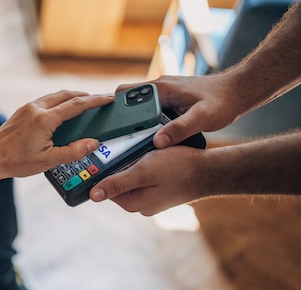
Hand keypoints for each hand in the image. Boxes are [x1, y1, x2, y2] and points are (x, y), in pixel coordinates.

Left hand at [0, 90, 114, 198]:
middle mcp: (36, 108)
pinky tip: (61, 110)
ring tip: (83, 103)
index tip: (108, 98)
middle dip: (85, 95)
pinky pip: (45, 100)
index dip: (95, 100)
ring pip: (55, 96)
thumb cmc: (16, 162)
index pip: (77, 104)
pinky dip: (58, 101)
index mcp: (44, 119)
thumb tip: (93, 143)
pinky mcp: (21, 111)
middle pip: (66, 95)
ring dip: (70, 97)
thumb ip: (73, 152)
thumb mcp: (48, 161)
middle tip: (98, 100)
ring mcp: (27, 108)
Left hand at [88, 145, 206, 215]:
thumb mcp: (143, 172)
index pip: (106, 188)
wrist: (211, 171)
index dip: (103, 171)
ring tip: (143, 151)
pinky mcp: (161, 191)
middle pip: (118, 183)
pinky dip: (145, 166)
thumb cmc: (179, 169)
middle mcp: (141, 205)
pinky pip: (145, 178)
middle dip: (119, 166)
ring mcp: (152, 199)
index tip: (105, 155)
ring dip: (133, 164)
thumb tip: (93, 196)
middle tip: (127, 149)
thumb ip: (117, 183)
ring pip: (132, 179)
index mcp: (133, 204)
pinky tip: (152, 156)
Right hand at [117, 73, 244, 147]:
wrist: (239, 91)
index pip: (125, 93)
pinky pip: (149, 112)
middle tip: (116, 138)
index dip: (114, 109)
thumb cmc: (223, 101)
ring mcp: (164, 94)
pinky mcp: (169, 101)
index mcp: (161, 88)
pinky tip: (147, 139)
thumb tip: (157, 142)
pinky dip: (144, 124)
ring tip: (128, 142)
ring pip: (137, 108)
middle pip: (127, 102)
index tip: (109, 127)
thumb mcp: (203, 118)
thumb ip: (180, 129)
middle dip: (119, 118)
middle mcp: (159, 88)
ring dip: (132, 123)